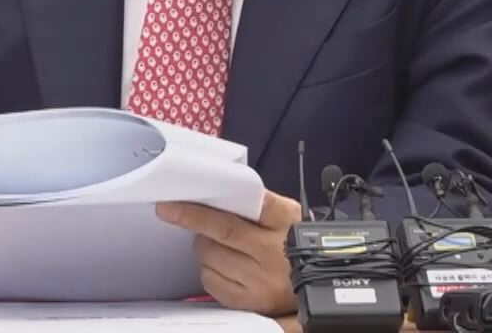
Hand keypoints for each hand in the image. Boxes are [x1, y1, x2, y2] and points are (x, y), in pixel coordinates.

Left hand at [157, 190, 302, 315]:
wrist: (318, 282)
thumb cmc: (294, 242)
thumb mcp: (288, 215)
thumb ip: (257, 202)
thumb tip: (215, 190)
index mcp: (284, 221)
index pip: (246, 204)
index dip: (210, 201)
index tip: (176, 198)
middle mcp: (273, 251)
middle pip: (222, 231)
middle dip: (192, 219)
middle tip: (174, 212)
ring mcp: (262, 280)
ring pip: (211, 256)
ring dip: (203, 246)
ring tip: (215, 244)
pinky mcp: (251, 302)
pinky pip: (212, 281)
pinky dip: (207, 270)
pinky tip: (220, 265)